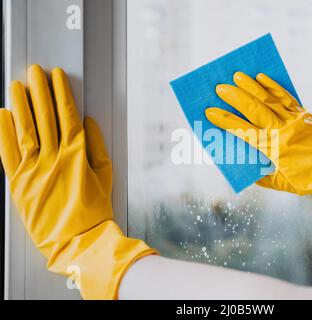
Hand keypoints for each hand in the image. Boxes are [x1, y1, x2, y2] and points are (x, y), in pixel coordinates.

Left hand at [0, 65, 155, 298]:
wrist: (78, 241)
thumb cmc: (96, 210)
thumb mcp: (105, 176)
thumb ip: (97, 146)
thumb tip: (89, 122)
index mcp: (78, 154)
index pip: (67, 115)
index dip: (61, 93)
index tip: (57, 76)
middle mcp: (54, 157)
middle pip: (45, 117)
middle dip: (40, 91)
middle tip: (35, 71)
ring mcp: (34, 170)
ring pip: (25, 130)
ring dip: (21, 105)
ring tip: (17, 86)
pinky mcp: (19, 183)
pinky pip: (8, 153)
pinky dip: (4, 133)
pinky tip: (2, 116)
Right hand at [206, 72, 311, 227]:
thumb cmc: (308, 180)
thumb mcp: (281, 184)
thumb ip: (261, 177)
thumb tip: (244, 165)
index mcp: (273, 150)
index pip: (243, 132)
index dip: (225, 121)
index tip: (210, 112)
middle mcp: (282, 132)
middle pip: (254, 111)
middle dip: (235, 98)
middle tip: (219, 88)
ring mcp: (294, 121)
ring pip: (269, 100)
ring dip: (252, 87)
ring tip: (237, 75)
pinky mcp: (303, 115)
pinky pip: (286, 98)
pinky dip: (273, 86)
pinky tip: (262, 77)